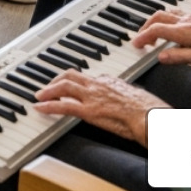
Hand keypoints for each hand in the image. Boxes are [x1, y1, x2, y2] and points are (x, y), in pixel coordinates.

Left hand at [35, 71, 167, 145]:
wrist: (151, 115)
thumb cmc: (149, 109)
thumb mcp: (134, 97)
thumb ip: (123, 95)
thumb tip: (121, 99)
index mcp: (109, 80)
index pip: (86, 77)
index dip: (74, 80)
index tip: (67, 84)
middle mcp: (98, 84)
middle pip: (70, 76)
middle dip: (55, 80)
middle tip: (46, 87)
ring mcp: (92, 97)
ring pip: (63, 87)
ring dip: (48, 91)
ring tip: (39, 96)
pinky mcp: (89, 110)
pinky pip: (63, 106)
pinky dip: (48, 106)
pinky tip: (40, 108)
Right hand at [134, 9, 190, 67]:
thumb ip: (180, 57)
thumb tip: (161, 57)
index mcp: (185, 31)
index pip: (156, 30)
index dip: (143, 37)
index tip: (136, 44)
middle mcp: (187, 20)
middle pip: (158, 17)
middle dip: (145, 26)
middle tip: (141, 38)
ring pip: (167, 13)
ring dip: (155, 21)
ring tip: (153, 33)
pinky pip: (177, 13)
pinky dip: (167, 19)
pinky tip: (172, 28)